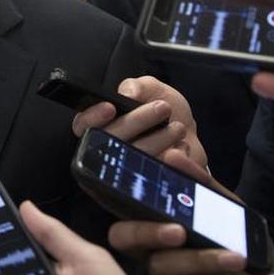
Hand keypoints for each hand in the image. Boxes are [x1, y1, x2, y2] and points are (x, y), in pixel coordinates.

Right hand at [72, 77, 206, 167]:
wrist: (190, 136)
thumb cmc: (162, 113)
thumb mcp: (150, 89)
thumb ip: (136, 86)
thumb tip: (127, 94)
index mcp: (100, 127)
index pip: (83, 126)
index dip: (92, 118)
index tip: (110, 107)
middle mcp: (107, 153)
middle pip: (109, 143)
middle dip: (136, 122)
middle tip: (163, 107)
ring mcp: (126, 174)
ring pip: (133, 162)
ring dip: (158, 141)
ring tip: (177, 128)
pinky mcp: (148, 188)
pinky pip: (156, 177)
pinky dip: (173, 160)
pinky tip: (180, 147)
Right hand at [108, 151, 273, 274]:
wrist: (259, 269)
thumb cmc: (228, 233)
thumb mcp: (220, 204)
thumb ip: (198, 183)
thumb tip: (172, 156)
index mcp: (154, 237)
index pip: (125, 236)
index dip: (138, 231)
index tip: (171, 225)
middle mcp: (159, 265)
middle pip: (153, 262)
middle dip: (173, 250)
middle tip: (184, 233)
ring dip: (212, 267)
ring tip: (241, 257)